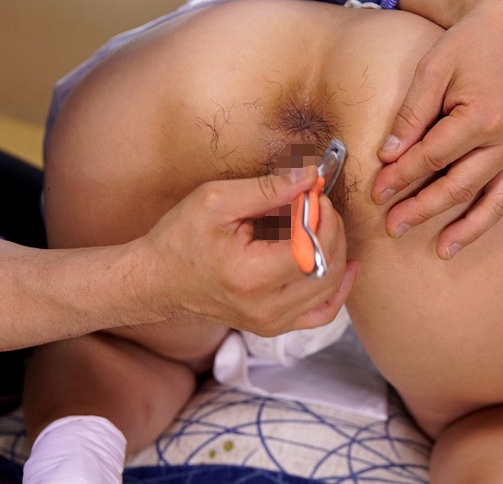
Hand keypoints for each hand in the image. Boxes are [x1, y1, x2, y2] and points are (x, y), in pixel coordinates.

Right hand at [136, 166, 358, 335]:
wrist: (157, 282)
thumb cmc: (180, 239)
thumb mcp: (216, 201)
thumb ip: (268, 189)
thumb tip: (310, 176)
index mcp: (250, 276)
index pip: (311, 247)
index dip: (322, 216)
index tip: (313, 194)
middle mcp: (265, 308)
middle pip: (327, 267)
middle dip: (332, 228)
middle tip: (318, 205)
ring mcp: (273, 322)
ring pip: (330, 287)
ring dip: (335, 250)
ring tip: (320, 225)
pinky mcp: (276, 326)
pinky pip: (323, 312)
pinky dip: (337, 287)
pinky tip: (344, 264)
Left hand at [371, 0, 502, 258]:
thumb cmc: (469, 43)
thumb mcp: (432, 69)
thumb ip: (411, 115)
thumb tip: (387, 156)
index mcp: (483, 117)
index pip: (431, 159)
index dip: (400, 178)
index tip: (377, 193)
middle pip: (460, 186)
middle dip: (422, 209)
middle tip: (394, 227)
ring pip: (498, 199)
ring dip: (470, 228)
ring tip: (444, 249)